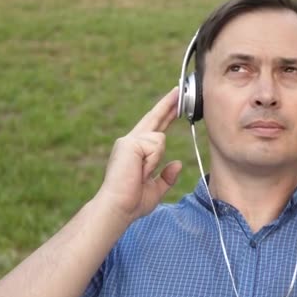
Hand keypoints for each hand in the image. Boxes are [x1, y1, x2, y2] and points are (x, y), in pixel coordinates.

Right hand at [96, 87, 181, 221]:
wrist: (118, 207)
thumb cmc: (132, 202)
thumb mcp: (155, 190)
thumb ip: (166, 177)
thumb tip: (177, 164)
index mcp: (135, 151)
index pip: (154, 128)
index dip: (165, 114)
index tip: (174, 103)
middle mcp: (130, 142)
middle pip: (153, 118)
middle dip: (168, 104)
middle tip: (178, 89)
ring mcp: (129, 141)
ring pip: (160, 139)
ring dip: (154, 161)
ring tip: (140, 173)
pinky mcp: (130, 142)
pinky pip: (156, 145)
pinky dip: (152, 161)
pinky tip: (139, 169)